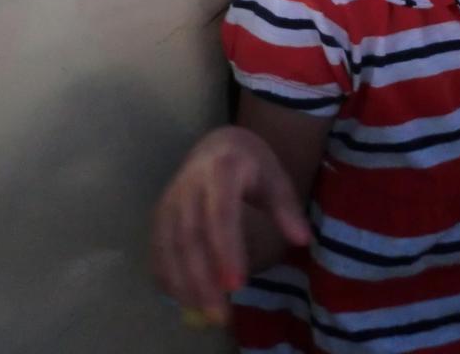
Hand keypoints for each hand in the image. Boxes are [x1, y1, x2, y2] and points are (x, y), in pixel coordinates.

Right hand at [151, 126, 310, 324]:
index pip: (221, 213)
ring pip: (170, 246)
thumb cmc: (251, 164)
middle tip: (220, 314)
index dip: (226, 249)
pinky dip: (166, 275)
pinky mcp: (159, 213)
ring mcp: (170, 199)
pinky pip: (157, 248)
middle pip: (191, 236)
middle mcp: (189, 184)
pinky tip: (182, 297)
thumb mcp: (275, 176)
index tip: (237, 284)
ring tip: (203, 312)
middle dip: (203, 278)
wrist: (217, 145)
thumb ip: (286, 207)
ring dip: (183, 283)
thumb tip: (302, 239)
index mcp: (222, 170)